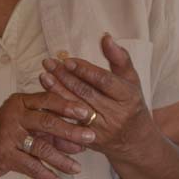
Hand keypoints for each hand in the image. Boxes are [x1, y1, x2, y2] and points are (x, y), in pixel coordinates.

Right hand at [0, 90, 96, 178]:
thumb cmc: (5, 134)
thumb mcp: (26, 125)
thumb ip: (50, 130)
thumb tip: (79, 143)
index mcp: (21, 102)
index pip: (48, 100)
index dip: (68, 106)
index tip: (87, 112)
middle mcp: (13, 115)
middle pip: (47, 122)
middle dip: (71, 131)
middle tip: (90, 138)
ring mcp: (7, 134)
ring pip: (40, 147)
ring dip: (61, 159)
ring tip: (77, 168)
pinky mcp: (3, 154)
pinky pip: (29, 166)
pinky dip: (44, 174)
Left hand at [39, 33, 153, 159]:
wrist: (135, 141)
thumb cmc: (132, 103)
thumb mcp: (132, 80)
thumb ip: (119, 58)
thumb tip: (106, 36)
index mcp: (128, 97)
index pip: (104, 81)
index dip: (85, 70)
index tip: (67, 60)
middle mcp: (116, 114)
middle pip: (86, 93)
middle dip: (65, 77)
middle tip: (49, 63)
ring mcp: (102, 130)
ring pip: (75, 108)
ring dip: (57, 91)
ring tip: (44, 75)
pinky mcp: (89, 140)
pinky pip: (69, 124)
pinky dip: (56, 111)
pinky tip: (44, 98)